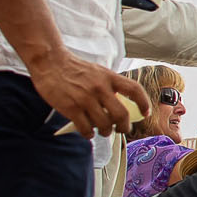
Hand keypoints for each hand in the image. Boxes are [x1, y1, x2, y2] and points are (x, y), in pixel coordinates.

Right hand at [30, 54, 148, 136]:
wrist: (50, 62)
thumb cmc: (74, 68)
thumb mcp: (97, 72)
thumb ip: (108, 86)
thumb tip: (119, 107)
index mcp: (109, 77)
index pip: (134, 90)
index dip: (143, 103)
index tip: (146, 113)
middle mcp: (100, 88)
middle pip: (121, 114)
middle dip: (124, 127)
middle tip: (121, 130)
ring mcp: (85, 98)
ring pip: (104, 125)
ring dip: (105, 132)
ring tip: (102, 131)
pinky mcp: (71, 108)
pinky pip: (86, 129)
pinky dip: (89, 134)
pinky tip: (88, 132)